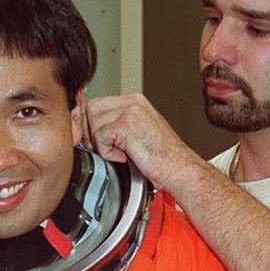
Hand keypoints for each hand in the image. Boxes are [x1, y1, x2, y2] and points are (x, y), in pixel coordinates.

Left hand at [84, 94, 202, 193]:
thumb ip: (116, 125)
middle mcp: (132, 102)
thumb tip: (91, 128)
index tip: (97, 141)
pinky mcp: (126, 125)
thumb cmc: (161, 158)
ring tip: (121, 153)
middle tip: (106, 149)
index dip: (91, 124)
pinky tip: (124, 157)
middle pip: (91, 109)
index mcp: (134, 101)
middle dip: (91, 132)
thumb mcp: (137, 133)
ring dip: (101, 144)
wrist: (178, 169)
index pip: (97, 104)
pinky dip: (107, 153)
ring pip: (94, 123)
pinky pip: (100, 137)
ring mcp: (130, 111)